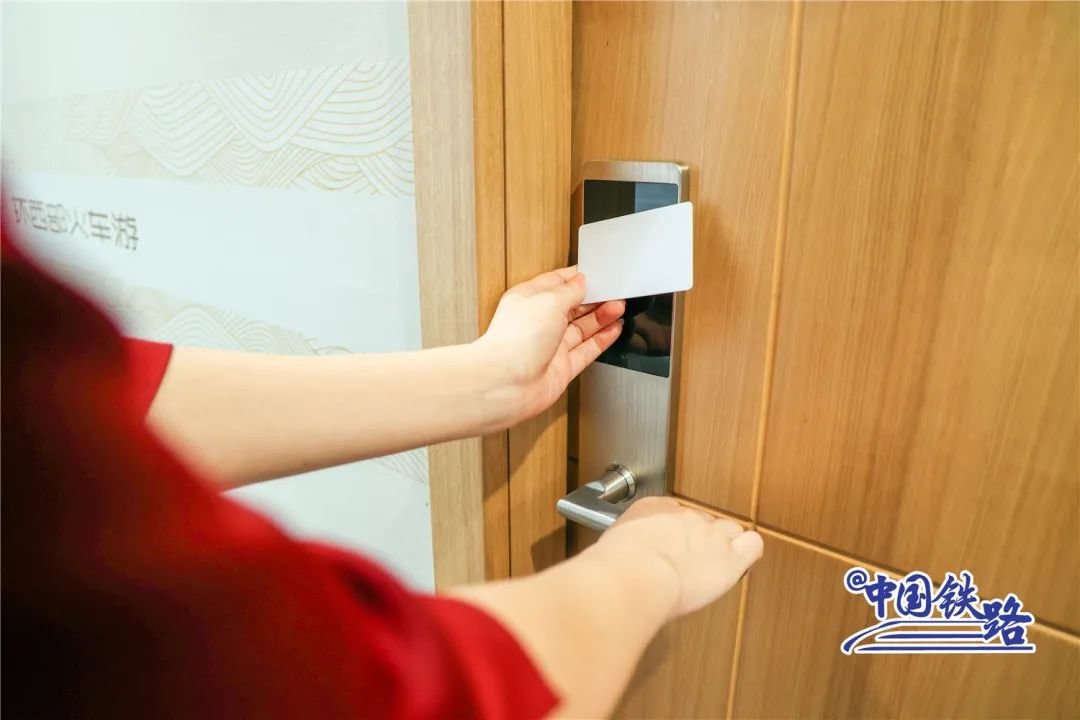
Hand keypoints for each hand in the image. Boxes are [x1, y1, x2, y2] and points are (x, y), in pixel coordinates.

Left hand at [475, 267, 624, 420]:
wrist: (506, 384)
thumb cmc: (514, 342)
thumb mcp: (548, 301)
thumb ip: (569, 291)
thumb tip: (581, 282)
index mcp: (528, 300)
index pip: (556, 283)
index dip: (578, 278)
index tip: (597, 275)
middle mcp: (538, 323)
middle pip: (572, 306)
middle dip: (594, 298)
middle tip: (615, 292)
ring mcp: (550, 347)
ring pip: (582, 328)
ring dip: (602, 316)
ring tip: (619, 307)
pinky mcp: (561, 367)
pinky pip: (587, 350)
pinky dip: (602, 339)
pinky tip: (613, 329)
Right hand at [590, 497, 763, 619]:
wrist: (635, 576)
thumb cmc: (616, 567)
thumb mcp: (610, 547)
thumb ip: (625, 547)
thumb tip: (622, 560)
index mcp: (653, 509)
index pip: (673, 513)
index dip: (674, 533)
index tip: (667, 547)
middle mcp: (684, 516)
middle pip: (702, 521)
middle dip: (698, 540)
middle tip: (688, 561)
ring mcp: (709, 534)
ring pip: (729, 532)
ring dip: (724, 546)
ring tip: (712, 565)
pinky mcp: (730, 556)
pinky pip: (752, 544)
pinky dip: (749, 552)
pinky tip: (740, 562)